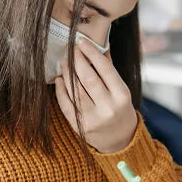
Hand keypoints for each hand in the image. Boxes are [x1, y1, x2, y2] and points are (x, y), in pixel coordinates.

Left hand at [54, 38, 137, 152]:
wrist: (120, 140)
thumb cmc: (120, 109)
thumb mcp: (121, 90)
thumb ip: (110, 69)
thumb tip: (100, 45)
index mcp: (122, 95)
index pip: (105, 69)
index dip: (91, 53)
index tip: (81, 41)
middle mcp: (108, 107)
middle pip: (88, 78)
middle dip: (77, 60)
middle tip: (70, 48)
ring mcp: (93, 118)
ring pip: (75, 90)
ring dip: (67, 72)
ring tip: (64, 61)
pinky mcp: (80, 126)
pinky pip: (66, 104)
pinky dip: (61, 90)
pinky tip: (60, 79)